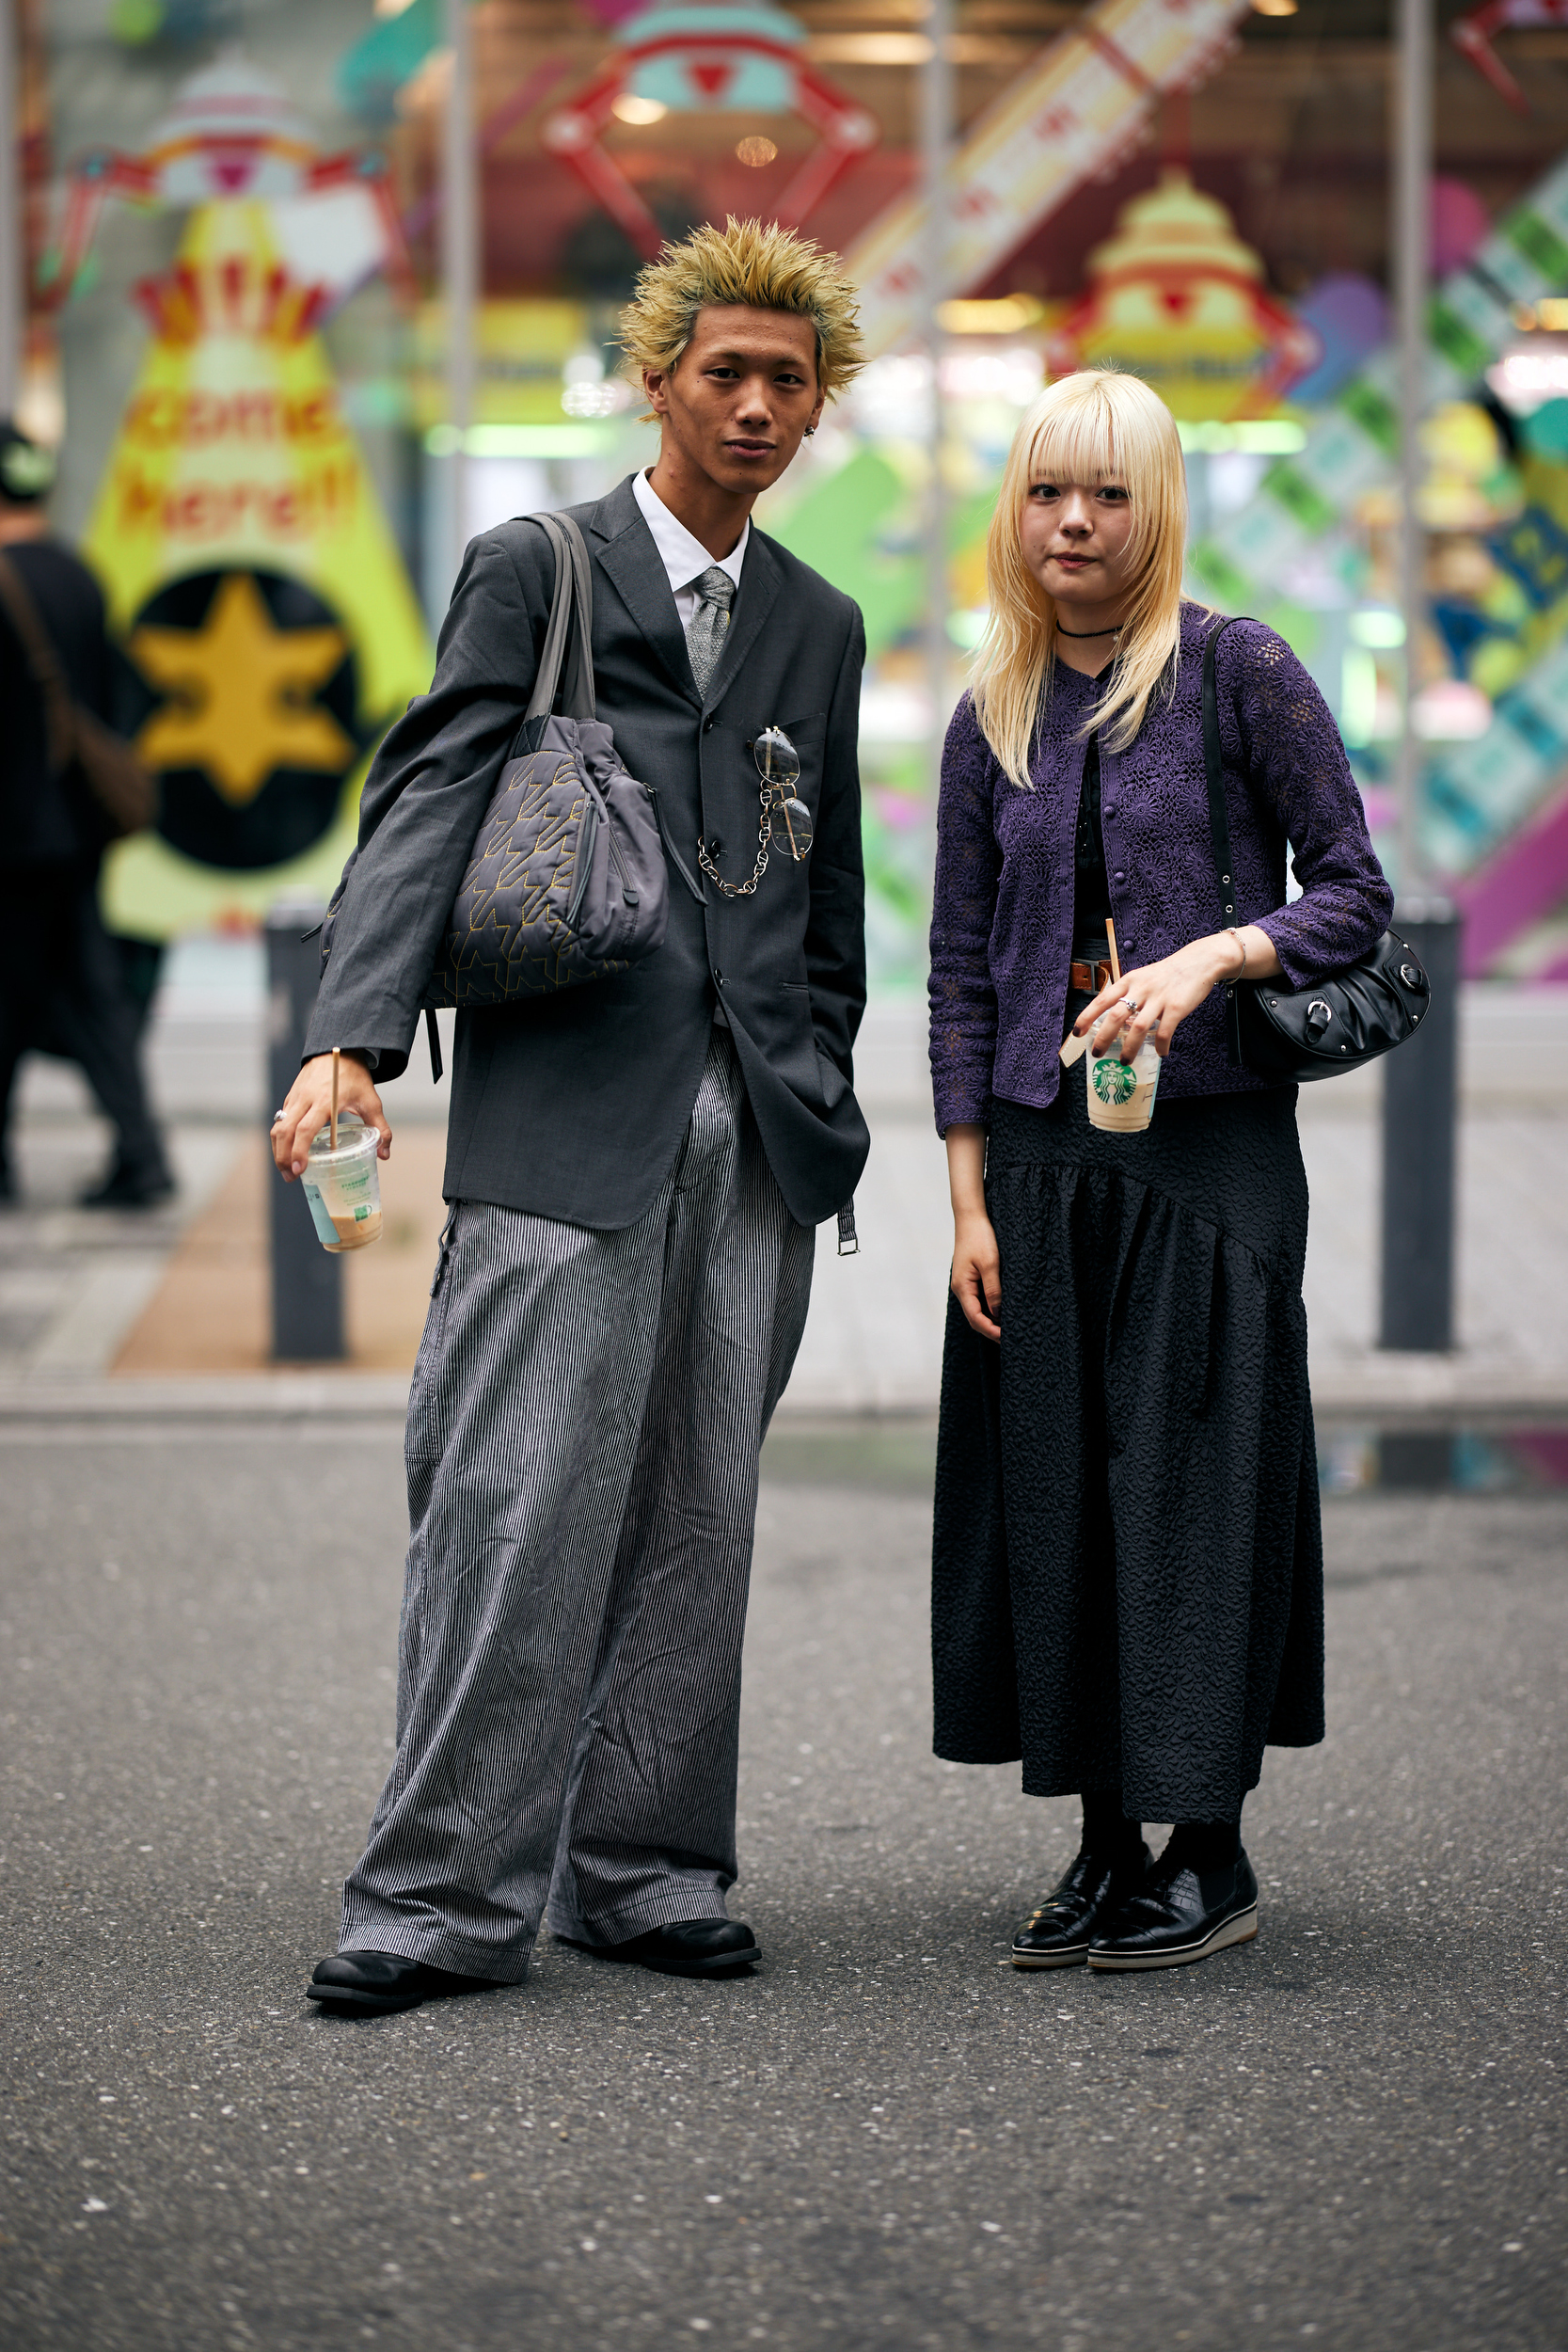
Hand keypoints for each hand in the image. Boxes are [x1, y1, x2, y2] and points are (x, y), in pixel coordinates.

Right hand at [270, 1053, 390, 1182]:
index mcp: (325, 1101)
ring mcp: (294, 1097)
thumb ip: (380, 1128)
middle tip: (290, 1177)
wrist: (338, 1050)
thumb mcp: (371, 1101)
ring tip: (287, 1170)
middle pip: (285, 1131)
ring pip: (278, 1126)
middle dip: (283, 1157)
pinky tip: (288, 1152)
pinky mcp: (290, 1097)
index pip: (305, 1129)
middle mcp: (305, 1099)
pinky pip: (280, 1120)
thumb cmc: (355, 1077)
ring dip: (278, 1150)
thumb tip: (384, 1154)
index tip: (299, 1169)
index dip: (299, 1151)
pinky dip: (280, 1139)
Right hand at [951, 1208, 1001, 1341]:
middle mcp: (961, 1289)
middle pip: (975, 1318)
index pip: (976, 1318)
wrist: (971, 1217)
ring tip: (1010, 1329)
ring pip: (978, 1309)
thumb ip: (994, 1290)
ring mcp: (965, 1284)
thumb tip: (997, 1314)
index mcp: (963, 1287)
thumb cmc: (980, 1237)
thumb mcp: (990, 1264)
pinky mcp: (971, 1278)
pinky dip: (991, 1309)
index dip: (991, 1331)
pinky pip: (980, 1299)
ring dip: (992, 1320)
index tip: (1007, 1338)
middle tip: (1012, 1339)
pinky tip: (1003, 1311)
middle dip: (991, 1330)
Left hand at [1074, 927, 1277, 1062]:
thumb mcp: (1142, 977)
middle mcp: (1141, 989)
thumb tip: (1115, 1019)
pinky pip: (1164, 1032)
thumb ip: (1129, 994)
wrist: (1198, 962)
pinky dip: (1160, 1045)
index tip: (1076, 1032)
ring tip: (1125, 1061)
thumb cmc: (1167, 973)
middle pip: (1115, 1017)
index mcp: (1129, 981)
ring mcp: (1159, 998)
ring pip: (1137, 1028)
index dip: (1086, 1017)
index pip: (1102, 1000)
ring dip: (1129, 1048)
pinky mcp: (1177, 1007)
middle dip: (1103, 1038)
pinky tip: (1160, 1052)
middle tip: (1097, 1053)